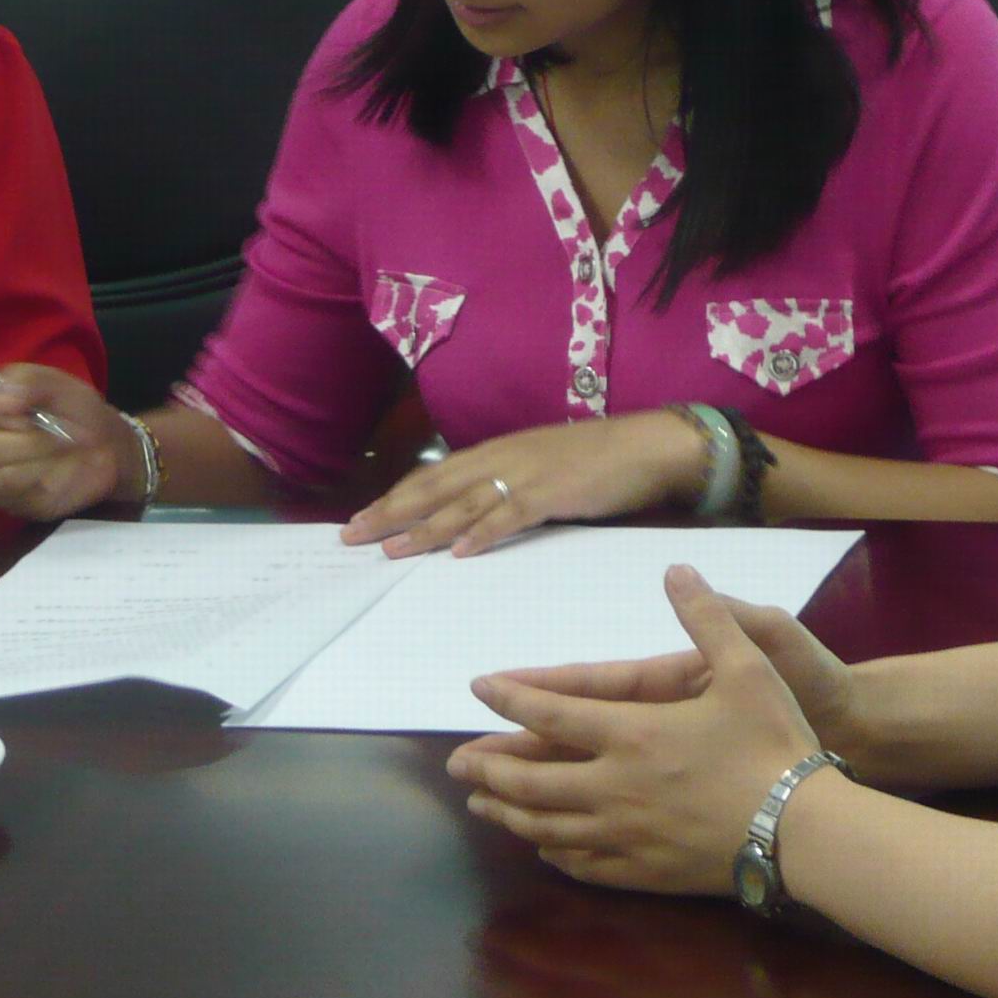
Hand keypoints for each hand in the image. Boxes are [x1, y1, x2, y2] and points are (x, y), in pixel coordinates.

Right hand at [0, 364, 134, 520]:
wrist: (106, 446)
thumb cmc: (73, 410)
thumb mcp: (57, 383)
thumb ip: (29, 382)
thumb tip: (9, 398)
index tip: (17, 407)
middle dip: (23, 440)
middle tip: (57, 432)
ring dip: (41, 458)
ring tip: (68, 447)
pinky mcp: (9, 503)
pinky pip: (19, 494)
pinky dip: (49, 477)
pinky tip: (65, 467)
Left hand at [341, 411, 701, 557]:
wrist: (645, 446)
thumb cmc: (593, 460)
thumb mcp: (536, 468)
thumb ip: (502, 486)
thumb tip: (468, 514)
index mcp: (494, 453)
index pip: (431, 476)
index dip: (394, 498)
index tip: (360, 519)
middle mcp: (499, 459)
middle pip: (433, 488)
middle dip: (390, 512)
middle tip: (352, 536)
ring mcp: (523, 475)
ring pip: (462, 503)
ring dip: (424, 528)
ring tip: (391, 549)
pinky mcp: (551, 493)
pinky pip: (509, 516)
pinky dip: (482, 533)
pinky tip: (458, 552)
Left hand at [448, 565, 823, 893]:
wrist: (804, 832)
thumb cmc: (774, 746)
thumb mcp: (748, 668)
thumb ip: (706, 617)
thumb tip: (678, 569)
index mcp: (630, 732)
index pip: (552, 712)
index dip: (512, 698)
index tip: (479, 688)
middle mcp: (613, 786)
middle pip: (531, 778)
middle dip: (489, 766)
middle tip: (456, 762)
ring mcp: (625, 835)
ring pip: (547, 827)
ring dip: (508, 812)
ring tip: (481, 803)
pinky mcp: (644, 873)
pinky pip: (584, 865)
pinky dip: (554, 853)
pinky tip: (543, 849)